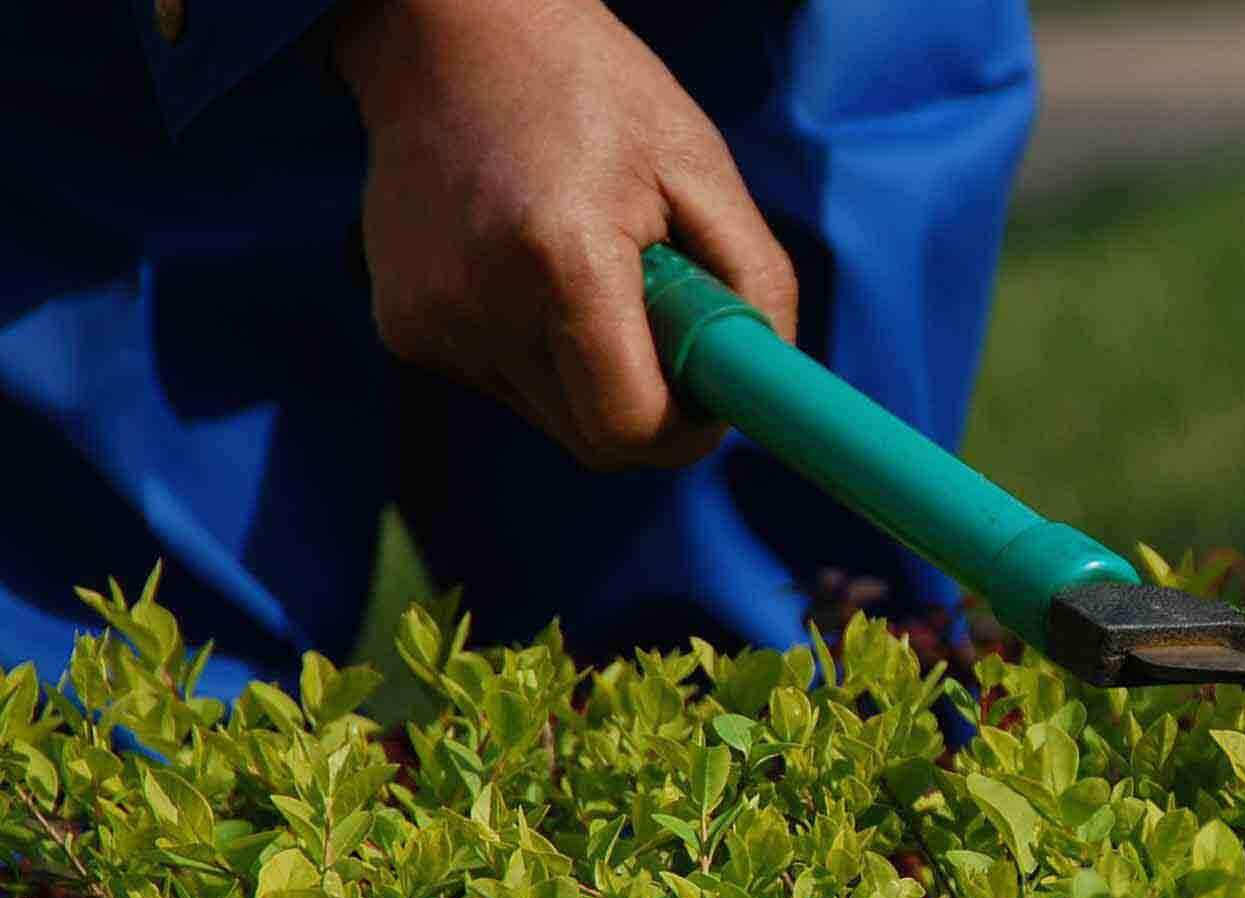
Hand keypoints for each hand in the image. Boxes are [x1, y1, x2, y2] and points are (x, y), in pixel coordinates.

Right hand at [333, 0, 796, 467]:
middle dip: (645, 404)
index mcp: (560, 259)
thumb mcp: (701, 166)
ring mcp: (430, 321)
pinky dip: (537, 350)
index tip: (712, 397)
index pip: (628, 426)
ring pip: (550, 416)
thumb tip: (768, 383)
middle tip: (665, 323)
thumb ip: (755, 282)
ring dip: (590, 374)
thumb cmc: (591, 89)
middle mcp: (480, 305)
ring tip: (591, 273)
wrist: (450, 34)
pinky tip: (531, 269)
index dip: (685, 431)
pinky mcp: (403, 327)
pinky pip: (503, 381)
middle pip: (591, 437)